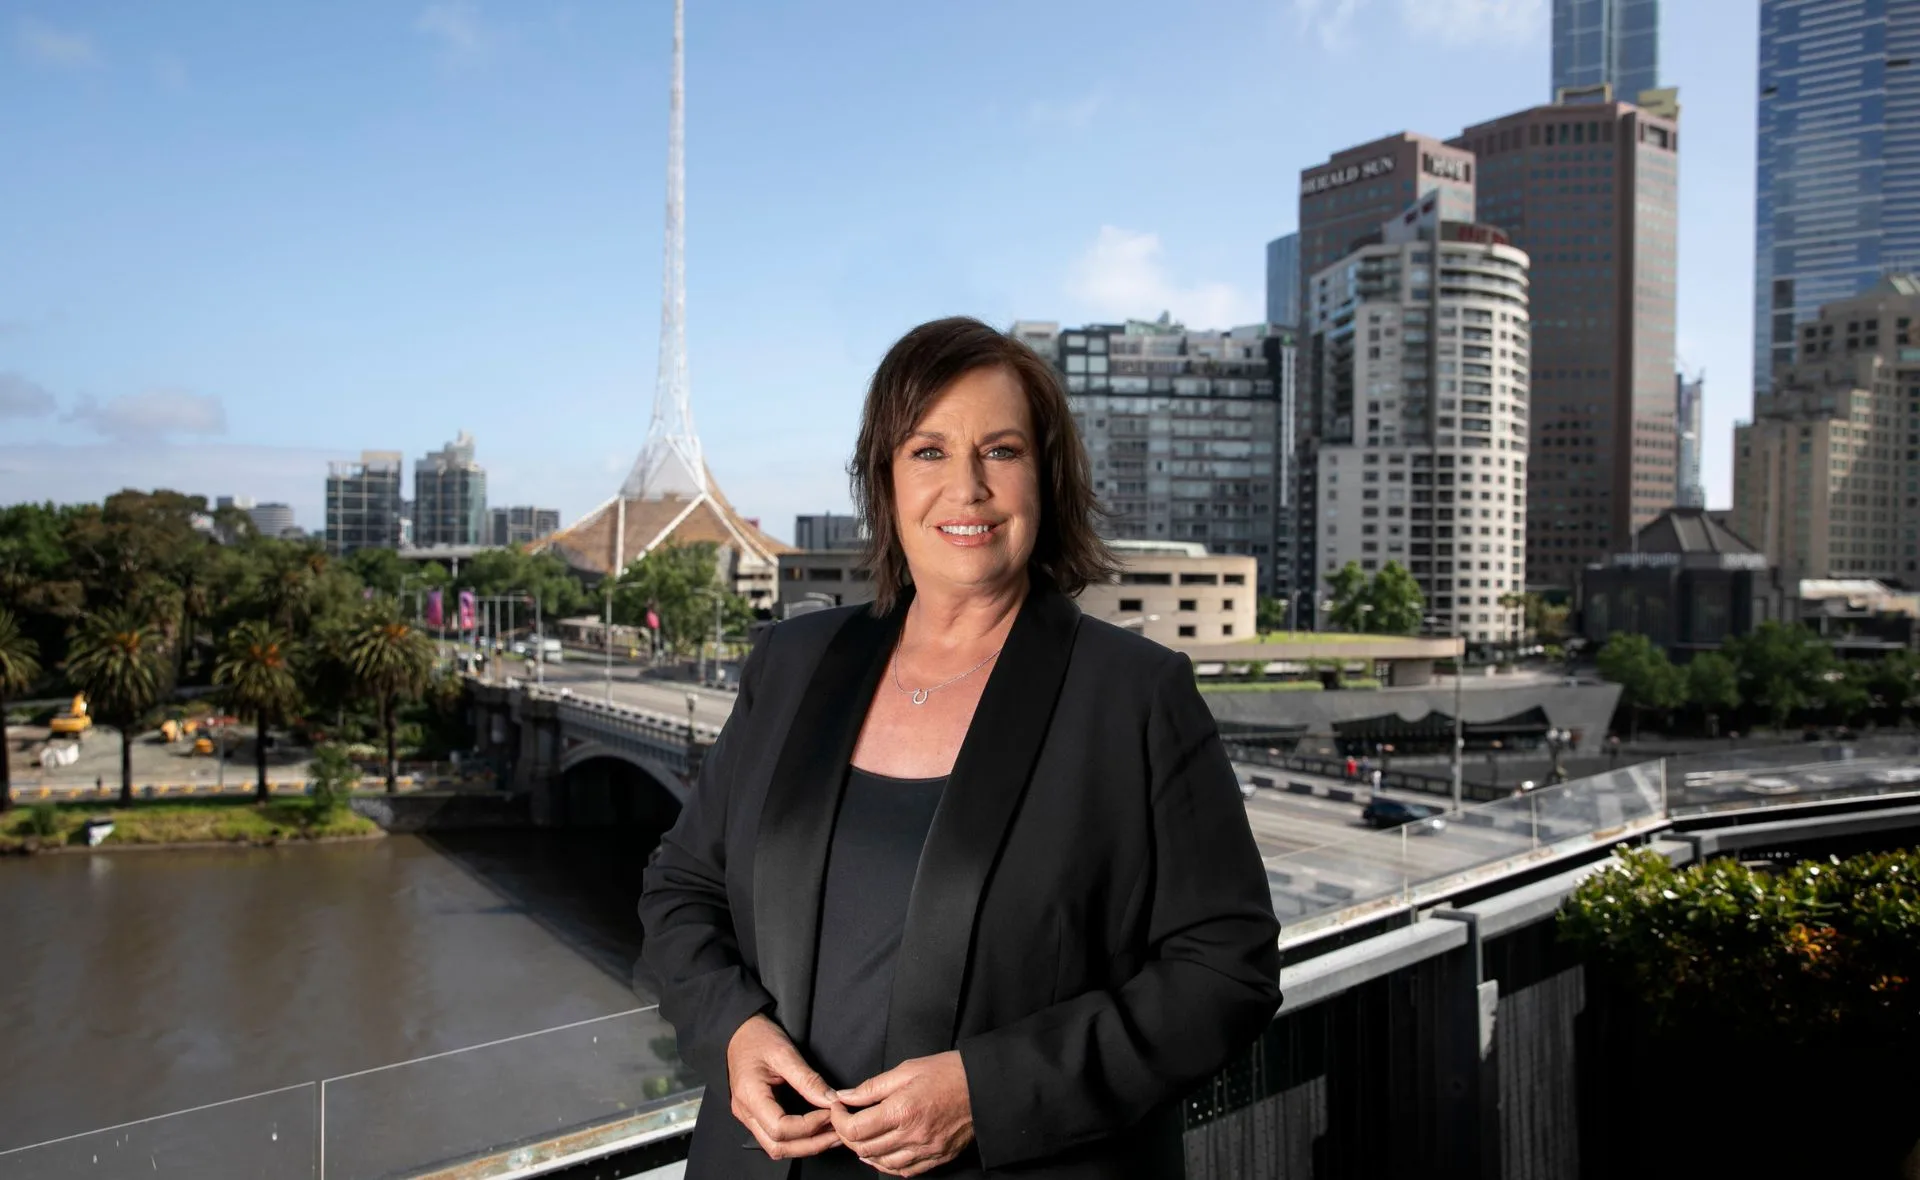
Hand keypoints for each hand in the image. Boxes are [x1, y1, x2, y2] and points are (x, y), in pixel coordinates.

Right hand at [725, 1013, 840, 1159]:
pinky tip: (817, 1131)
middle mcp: (745, 1112)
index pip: (781, 1128)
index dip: (810, 1126)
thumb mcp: (784, 1052)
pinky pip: (775, 1139)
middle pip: (778, 1146)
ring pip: (776, 1148)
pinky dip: (798, 1140)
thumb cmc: (757, 1037)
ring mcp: (748, 1117)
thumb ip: (808, 1079)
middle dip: (811, 1144)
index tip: (831, 1113)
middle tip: (839, 1132)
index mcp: (749, 1095)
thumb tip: (831, 1100)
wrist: (738, 1032)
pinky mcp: (755, 1116)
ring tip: (832, 1134)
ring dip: (806, 1146)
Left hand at [830, 1051, 973, 1176]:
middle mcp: (912, 1136)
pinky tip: (883, 1152)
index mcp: (902, 1111)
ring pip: (881, 1163)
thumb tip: (845, 1096)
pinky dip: (887, 1164)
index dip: (838, 1119)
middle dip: (847, 1135)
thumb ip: (872, 1087)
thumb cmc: (949, 1073)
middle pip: (864, 1148)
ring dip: (865, 1151)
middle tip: (846, 1119)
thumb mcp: (907, 1069)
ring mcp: (925, 1151)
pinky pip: (903, 1170)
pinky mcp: (936, 1158)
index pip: (855, 1129)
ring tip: (862, 1135)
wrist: (984, 1087)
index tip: (838, 1107)